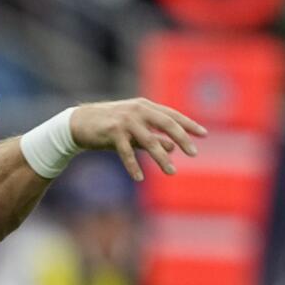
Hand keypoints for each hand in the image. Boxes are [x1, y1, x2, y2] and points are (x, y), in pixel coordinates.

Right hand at [70, 98, 206, 180]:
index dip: (189, 124)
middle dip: (182, 138)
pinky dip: (133, 165)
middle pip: (166, 124)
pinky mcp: (112, 132)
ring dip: (161, 158)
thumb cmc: (110, 128)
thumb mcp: (135, 133)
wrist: (79, 123)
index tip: (204, 134)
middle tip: (194, 153)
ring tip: (171, 172)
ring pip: (149, 140)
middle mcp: (138, 110)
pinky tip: (139, 178)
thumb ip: (154, 138)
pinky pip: (126, 151)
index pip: (172, 115)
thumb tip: (173, 148)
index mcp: (145, 107)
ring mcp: (125, 120)